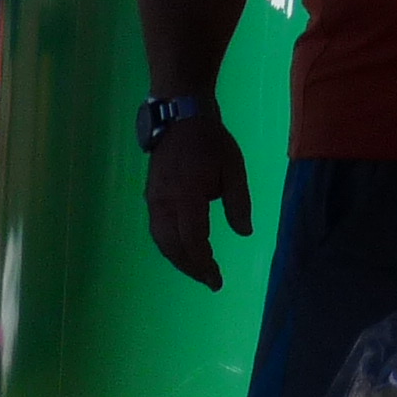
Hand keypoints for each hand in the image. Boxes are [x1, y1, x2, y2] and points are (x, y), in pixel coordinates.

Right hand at [145, 116, 253, 289]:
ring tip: (197, 269)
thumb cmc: (211, 141)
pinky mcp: (151, 196)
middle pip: (171, 245)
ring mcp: (154, 199)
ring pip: (160, 240)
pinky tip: (183, 249)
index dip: (203, 262)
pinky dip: (170, 245)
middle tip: (210, 280)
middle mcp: (164, 201)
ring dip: (178, 259)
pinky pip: (157, 229)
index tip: (217, 279)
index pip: (192, 238)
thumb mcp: (234, 168)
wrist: (179, 116)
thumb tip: (244, 233)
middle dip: (190, 267)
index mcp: (187, 194)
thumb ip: (239, 202)